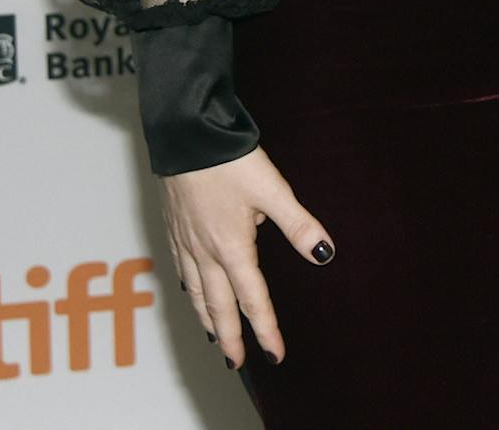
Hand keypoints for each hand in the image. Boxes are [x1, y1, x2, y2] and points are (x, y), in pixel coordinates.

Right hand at [159, 146, 332, 367]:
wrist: (186, 135)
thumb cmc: (229, 161)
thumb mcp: (272, 190)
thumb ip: (298, 225)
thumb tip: (324, 254)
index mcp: (232, 248)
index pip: (253, 299)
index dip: (265, 329)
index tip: (275, 354)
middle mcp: (205, 252)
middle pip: (218, 305)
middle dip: (230, 336)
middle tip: (236, 364)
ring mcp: (186, 241)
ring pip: (195, 292)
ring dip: (206, 318)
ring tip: (214, 338)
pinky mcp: (174, 227)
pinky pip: (181, 271)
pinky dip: (188, 291)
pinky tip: (189, 291)